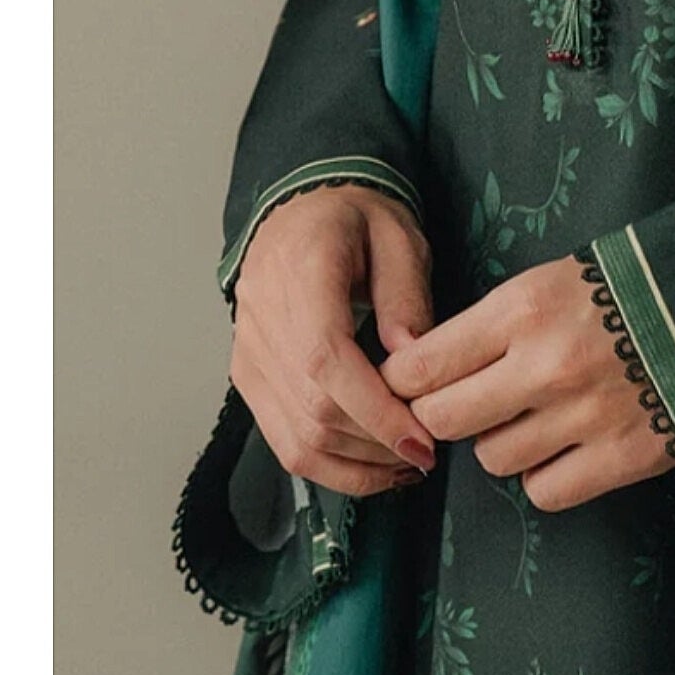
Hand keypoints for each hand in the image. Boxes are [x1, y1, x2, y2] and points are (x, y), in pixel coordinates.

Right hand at [229, 184, 439, 497]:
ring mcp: (248, 352)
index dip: (374, 412)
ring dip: (354, 466)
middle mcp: (262, 317)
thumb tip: (413, 367)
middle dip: (374, 445)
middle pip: (312, 409)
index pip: (326, 360)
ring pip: (295, 438)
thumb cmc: (355, 216)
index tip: (421, 441)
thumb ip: (406, 296)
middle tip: (427, 454)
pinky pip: (282, 438)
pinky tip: (370, 463)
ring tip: (405, 466)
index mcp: (301, 271)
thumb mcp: (398, 236)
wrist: (300, 209)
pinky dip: (328, 464)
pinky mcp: (248, 376)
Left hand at [380, 257, 674, 510]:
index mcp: (524, 307)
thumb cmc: (627, 282)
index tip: (406, 386)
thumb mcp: (552, 278)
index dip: (403, 382)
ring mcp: (583, 415)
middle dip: (442, 417)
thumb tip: (421, 369)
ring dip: (502, 442)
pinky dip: (546, 475)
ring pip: (493, 459)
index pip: (423, 365)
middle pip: (445, 420)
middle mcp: (545, 364)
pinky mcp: (620, 457)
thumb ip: (491, 323)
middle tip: (462, 406)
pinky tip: (565, 445)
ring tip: (532, 416)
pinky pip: (544, 490)